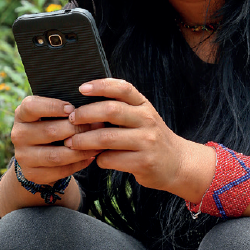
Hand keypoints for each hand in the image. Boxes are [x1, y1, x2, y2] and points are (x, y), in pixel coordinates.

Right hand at [11, 95, 102, 184]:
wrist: (40, 152)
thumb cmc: (52, 123)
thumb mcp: (52, 112)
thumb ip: (65, 107)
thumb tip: (90, 105)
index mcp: (22, 114)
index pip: (31, 107)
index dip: (53, 106)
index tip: (72, 108)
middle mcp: (18, 135)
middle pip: (50, 132)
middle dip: (77, 129)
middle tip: (97, 125)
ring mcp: (23, 156)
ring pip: (56, 155)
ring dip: (81, 149)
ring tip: (97, 143)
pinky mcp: (32, 173)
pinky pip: (59, 170)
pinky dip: (78, 164)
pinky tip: (91, 156)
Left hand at [63, 79, 214, 197]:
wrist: (178, 163)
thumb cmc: (151, 138)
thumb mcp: (142, 117)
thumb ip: (120, 110)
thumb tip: (84, 107)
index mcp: (144, 105)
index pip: (122, 88)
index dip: (101, 85)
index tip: (81, 88)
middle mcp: (147, 120)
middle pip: (111, 110)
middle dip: (85, 114)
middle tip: (71, 119)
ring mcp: (146, 141)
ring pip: (106, 137)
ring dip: (84, 140)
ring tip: (72, 142)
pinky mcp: (143, 162)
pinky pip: (111, 159)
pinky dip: (98, 159)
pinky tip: (97, 159)